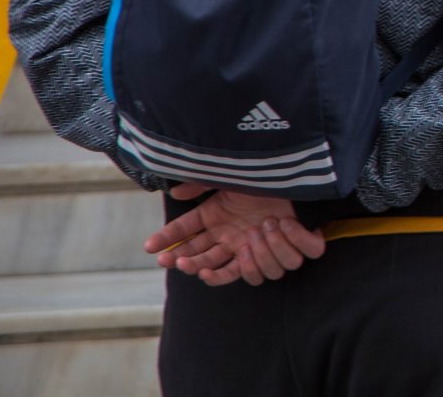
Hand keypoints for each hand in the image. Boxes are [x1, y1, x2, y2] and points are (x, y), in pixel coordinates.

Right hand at [144, 183, 325, 286]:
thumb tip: (174, 192)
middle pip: (207, 263)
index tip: (150, 247)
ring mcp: (260, 247)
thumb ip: (201, 185)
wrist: (292, 171)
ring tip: (250, 240)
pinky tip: (277, 233)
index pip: (187, 239)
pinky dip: (281, 252)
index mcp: (218, 224)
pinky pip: (285, 263)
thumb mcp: (226, 178)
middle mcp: (235, 241)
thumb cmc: (258, 175)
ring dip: (249, 259)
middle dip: (190, 264)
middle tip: (181, 262)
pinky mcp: (287, 247)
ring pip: (248, 270)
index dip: (168, 243)